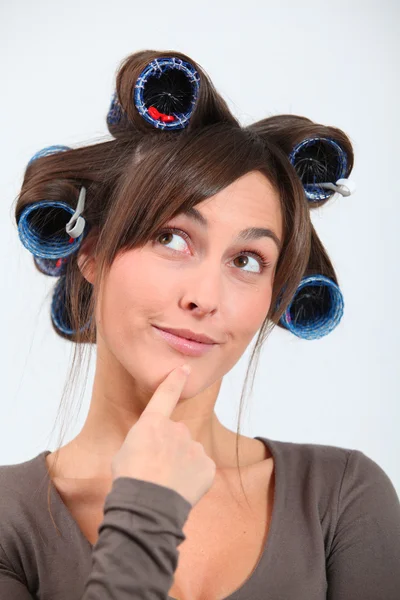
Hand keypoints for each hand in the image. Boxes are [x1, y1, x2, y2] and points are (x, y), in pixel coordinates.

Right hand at [111, 365, 216, 507]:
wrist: (148, 504)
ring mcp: (194, 447)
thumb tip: (153, 448)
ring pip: (189, 452)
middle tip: (155, 469)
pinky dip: (193, 479)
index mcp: (153, 423)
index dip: (175, 381)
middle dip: (169, 448)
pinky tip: (180, 489)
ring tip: (166, 484)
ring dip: (181, 464)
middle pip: (176, 435)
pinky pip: (201, 469)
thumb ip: (145, 441)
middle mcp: (177, 429)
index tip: (184, 369)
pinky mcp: (207, 466)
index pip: (166, 395)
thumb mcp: (125, 452)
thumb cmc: (130, 479)